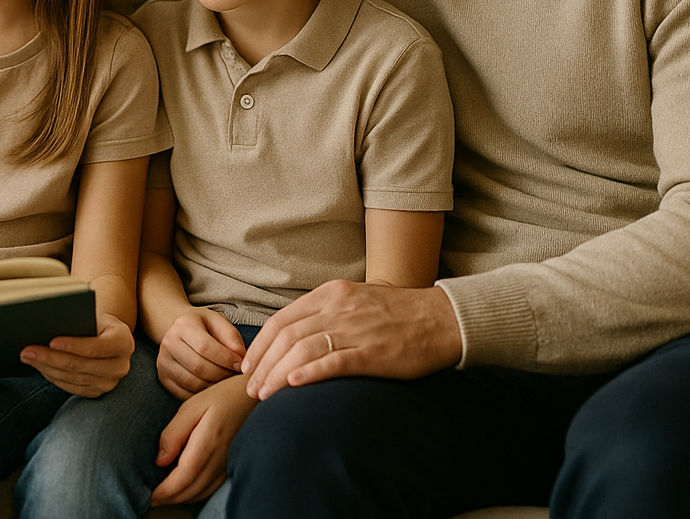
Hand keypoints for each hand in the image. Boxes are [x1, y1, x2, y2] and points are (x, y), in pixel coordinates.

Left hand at [21, 312, 133, 396]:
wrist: (107, 337)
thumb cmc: (96, 322)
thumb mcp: (94, 316)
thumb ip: (79, 321)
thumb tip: (48, 323)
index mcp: (123, 341)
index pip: (96, 346)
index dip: (73, 345)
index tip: (51, 342)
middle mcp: (120, 366)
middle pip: (81, 365)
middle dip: (51, 358)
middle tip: (27, 351)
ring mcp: (110, 382)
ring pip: (73, 378)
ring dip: (47, 368)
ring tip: (28, 358)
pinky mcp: (98, 392)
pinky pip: (71, 387)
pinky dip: (53, 377)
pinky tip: (40, 367)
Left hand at [150, 375, 256, 504]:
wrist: (252, 398)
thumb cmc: (220, 397)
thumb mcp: (191, 406)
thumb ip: (174, 433)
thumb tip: (160, 461)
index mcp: (208, 442)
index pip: (183, 477)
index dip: (165, 491)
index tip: (149, 496)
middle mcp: (220, 458)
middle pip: (191, 490)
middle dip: (169, 499)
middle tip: (150, 499)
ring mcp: (228, 465)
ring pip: (201, 492)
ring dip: (181, 499)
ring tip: (162, 497)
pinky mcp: (231, 466)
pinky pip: (211, 488)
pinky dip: (194, 494)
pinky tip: (183, 489)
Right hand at [156, 308, 245, 398]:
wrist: (181, 331)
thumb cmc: (204, 328)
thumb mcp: (219, 323)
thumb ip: (231, 337)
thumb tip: (240, 357)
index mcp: (183, 324)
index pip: (205, 346)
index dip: (226, 359)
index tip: (240, 365)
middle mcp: (169, 342)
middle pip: (198, 366)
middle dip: (221, 374)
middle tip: (235, 376)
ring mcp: (163, 362)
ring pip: (192, 382)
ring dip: (213, 386)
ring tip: (225, 382)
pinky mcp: (163, 378)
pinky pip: (185, 393)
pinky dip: (202, 394)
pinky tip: (212, 387)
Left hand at [242, 281, 461, 399]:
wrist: (442, 319)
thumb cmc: (397, 314)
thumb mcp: (354, 300)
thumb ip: (324, 313)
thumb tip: (292, 337)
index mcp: (330, 294)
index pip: (281, 320)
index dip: (259, 345)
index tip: (248, 366)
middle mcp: (337, 308)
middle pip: (286, 337)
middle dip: (263, 365)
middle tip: (250, 388)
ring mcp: (355, 329)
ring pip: (302, 350)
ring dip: (277, 374)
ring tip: (264, 395)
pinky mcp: (373, 352)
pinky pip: (334, 361)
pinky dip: (310, 373)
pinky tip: (293, 385)